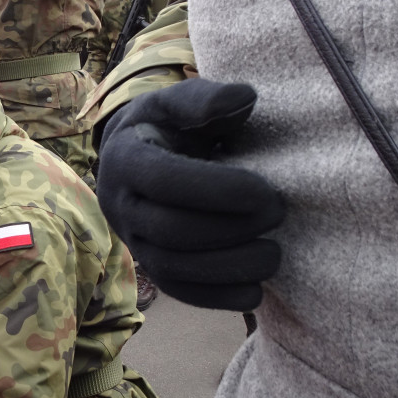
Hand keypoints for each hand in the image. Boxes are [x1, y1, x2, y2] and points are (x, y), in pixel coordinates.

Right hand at [97, 79, 284, 310]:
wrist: (140, 155)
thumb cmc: (170, 124)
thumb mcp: (180, 101)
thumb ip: (207, 99)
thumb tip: (242, 98)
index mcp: (124, 159)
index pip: (165, 182)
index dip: (217, 191)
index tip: (265, 191)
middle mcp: (119, 205)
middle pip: (170, 230)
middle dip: (230, 228)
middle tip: (278, 212)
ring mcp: (132, 242)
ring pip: (173, 268)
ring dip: (229, 267)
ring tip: (274, 254)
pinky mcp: (150, 268)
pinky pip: (179, 292)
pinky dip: (218, 298)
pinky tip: (256, 290)